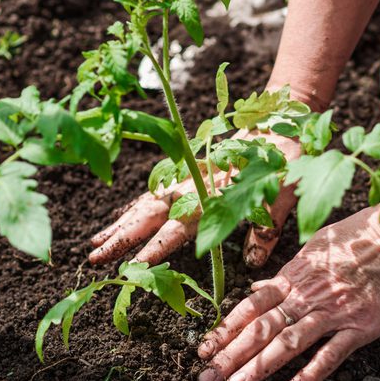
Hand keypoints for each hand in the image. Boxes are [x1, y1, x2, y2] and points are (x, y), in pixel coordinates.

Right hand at [88, 131, 300, 266]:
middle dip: (122, 236)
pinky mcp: (191, 169)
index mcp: (215, 192)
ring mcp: (189, 174)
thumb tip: (252, 262)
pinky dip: (135, 205)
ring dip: (121, 222)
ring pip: (147, 201)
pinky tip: (122, 216)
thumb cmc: (286, 156)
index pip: (179, 225)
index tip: (134, 264)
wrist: (281, 115)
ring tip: (95, 241)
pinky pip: (156, 190)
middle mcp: (195, 183)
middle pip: (150, 213)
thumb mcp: (283, 193)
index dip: (156, 246)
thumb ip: (266, 228)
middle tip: (93, 258)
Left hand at [195, 205, 379, 380]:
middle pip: (262, 327)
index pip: (252, 305)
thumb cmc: (364, 234)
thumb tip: (258, 287)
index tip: (203, 349)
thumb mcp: (318, 245)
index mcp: (297, 274)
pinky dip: (310, 374)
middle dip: (231, 355)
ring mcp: (335, 311)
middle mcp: (310, 294)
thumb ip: (287, 271)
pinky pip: (332, 354)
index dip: (226, 329)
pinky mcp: (362, 326)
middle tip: (205, 379)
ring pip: (289, 343)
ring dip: (260, 367)